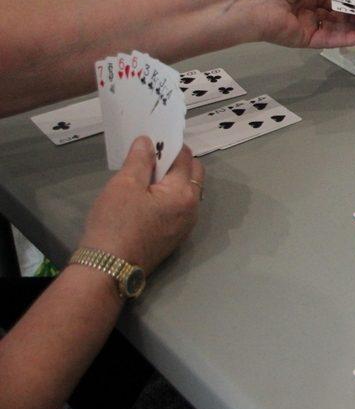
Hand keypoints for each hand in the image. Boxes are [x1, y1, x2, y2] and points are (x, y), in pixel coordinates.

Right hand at [78, 137, 202, 273]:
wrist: (108, 268)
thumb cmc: (115, 223)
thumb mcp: (124, 185)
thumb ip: (140, 160)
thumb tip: (147, 141)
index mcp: (183, 193)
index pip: (185, 158)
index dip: (170, 146)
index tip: (154, 140)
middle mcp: (192, 208)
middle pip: (192, 174)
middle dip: (176, 162)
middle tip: (150, 158)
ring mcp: (185, 225)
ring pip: (186, 192)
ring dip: (173, 181)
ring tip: (146, 177)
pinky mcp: (175, 237)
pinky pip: (178, 208)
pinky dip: (168, 198)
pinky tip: (147, 198)